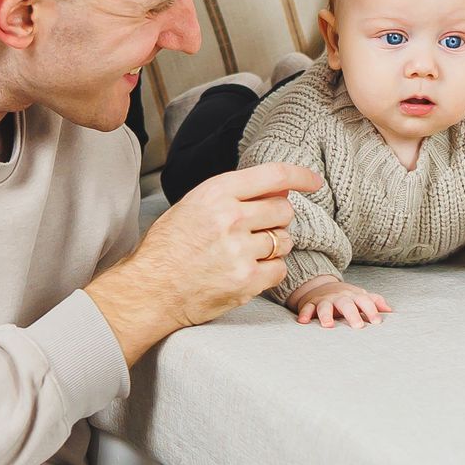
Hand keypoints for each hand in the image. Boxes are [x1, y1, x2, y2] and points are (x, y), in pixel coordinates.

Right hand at [86, 157, 323, 364]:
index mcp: (216, 192)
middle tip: (256, 231)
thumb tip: (282, 189)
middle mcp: (230, 217)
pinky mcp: (246, 280)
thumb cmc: (169, 247)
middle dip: (277, 219)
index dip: (300, 176)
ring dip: (273, 246)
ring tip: (246, 253)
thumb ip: (235, 195)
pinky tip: (248, 271)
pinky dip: (270, 271)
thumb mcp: (194, 206)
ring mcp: (240, 250)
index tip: (313, 182)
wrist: (151, 289)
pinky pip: (280, 269)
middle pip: (284, 210)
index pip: (273, 175)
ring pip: (284, 240)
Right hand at [287, 278, 388, 329]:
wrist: (320, 286)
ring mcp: (324, 300)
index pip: (364, 301)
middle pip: (346, 304)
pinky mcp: (310, 304)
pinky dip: (304, 314)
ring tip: (328, 325)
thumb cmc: (345, 296)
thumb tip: (390, 310)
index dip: (371, 310)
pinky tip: (303, 321)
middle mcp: (339, 297)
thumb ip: (375, 301)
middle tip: (358, 326)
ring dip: (326, 314)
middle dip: (352, 314)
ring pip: (325, 306)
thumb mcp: (360, 296)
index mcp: (353, 296)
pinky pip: (307, 308)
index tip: (377, 322)